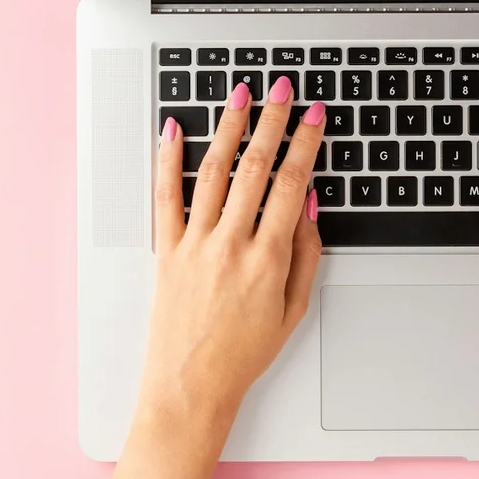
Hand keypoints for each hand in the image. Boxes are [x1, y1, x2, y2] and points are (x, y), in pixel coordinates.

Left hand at [139, 74, 322, 419]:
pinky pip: (165, 197)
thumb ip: (306, 254)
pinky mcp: (165, 252)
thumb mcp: (294, 310)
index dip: (305, 142)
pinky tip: (173, 130)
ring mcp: (194, 245)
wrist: (190, 388)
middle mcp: (230, 245)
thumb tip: (308, 205)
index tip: (313, 115)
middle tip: (281, 89)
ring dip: (228, 127)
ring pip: (214, 172)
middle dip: (272, 121)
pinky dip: (167, 159)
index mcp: (268, 259)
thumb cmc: (243, 355)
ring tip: (239, 95)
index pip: (291, 183)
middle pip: (255, 167)